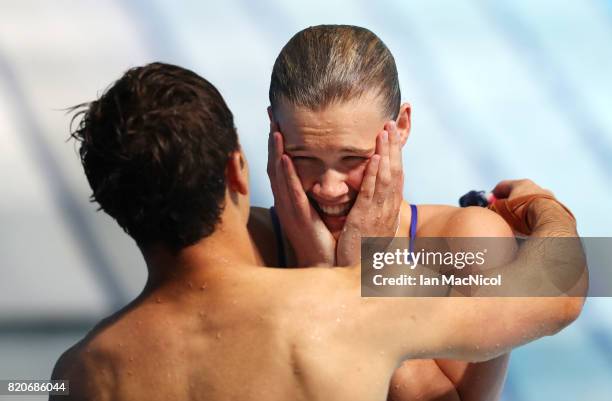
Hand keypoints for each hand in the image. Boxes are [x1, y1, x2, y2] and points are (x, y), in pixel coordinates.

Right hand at [267, 128, 335, 265]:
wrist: (323, 263)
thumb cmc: (321, 237)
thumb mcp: (315, 207)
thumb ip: (313, 188)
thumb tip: (318, 168)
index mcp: (291, 196)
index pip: (282, 163)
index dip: (278, 140)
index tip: (278, 118)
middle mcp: (287, 200)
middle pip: (275, 164)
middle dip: (272, 139)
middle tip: (271, 113)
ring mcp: (291, 209)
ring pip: (280, 176)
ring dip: (276, 152)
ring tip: (275, 129)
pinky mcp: (299, 218)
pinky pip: (293, 193)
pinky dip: (288, 175)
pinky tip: (286, 159)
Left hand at [336, 121, 403, 265]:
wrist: (359, 279)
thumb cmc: (362, 254)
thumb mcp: (370, 229)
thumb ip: (371, 211)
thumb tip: (370, 197)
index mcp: (388, 210)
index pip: (395, 176)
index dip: (395, 154)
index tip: (392, 134)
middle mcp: (388, 210)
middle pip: (395, 172)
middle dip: (394, 147)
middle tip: (391, 122)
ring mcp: (379, 215)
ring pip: (386, 178)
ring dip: (387, 153)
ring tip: (384, 131)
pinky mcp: (365, 221)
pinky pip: (371, 194)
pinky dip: (374, 175)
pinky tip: (374, 159)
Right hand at [491, 179, 574, 234]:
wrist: (549, 221)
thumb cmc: (523, 214)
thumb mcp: (500, 211)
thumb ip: (492, 208)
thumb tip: (487, 209)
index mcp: (522, 184)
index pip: (503, 186)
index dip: (494, 194)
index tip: (490, 201)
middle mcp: (537, 188)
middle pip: (519, 193)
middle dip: (510, 202)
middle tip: (504, 212)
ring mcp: (549, 198)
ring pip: (533, 203)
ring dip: (525, 210)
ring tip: (519, 222)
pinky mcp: (558, 210)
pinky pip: (543, 213)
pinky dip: (536, 218)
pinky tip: (531, 227)